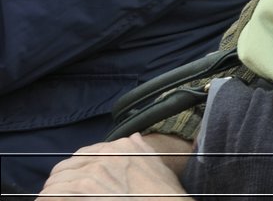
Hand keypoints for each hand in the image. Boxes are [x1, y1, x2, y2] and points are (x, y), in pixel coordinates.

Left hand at [40, 133, 190, 198]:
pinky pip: (56, 192)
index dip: (75, 172)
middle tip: (55, 197)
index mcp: (122, 147)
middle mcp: (107, 154)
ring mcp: (95, 169)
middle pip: (66, 167)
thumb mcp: (157, 165)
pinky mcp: (85, 187)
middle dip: (59, 183)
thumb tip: (134, 137)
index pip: (83, 155)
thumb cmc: (164, 192)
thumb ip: (142, 149)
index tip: (71, 184)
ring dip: (51, 194)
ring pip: (57, 180)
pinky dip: (48, 199)